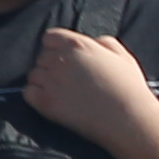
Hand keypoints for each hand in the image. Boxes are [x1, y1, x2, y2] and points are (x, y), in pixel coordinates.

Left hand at [8, 24, 158, 150]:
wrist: (129, 120)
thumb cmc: (129, 88)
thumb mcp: (124, 57)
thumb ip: (104, 43)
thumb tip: (93, 42)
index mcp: (78, 45)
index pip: (50, 38)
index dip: (58, 48)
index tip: (69, 59)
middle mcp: (59, 59)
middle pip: (42, 57)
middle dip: (53, 66)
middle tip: (71, 80)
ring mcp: (50, 80)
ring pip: (34, 75)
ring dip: (45, 81)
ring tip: (66, 93)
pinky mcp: (44, 101)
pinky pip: (28, 92)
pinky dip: (37, 96)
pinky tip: (56, 101)